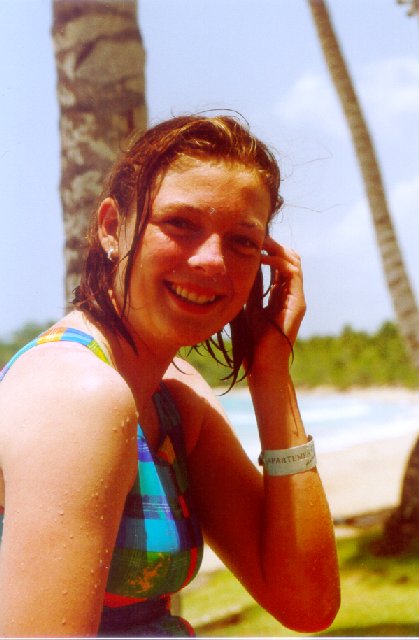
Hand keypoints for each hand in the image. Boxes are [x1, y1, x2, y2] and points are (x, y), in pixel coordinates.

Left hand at [246, 236, 305, 370]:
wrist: (263, 363)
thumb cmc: (252, 341)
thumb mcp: (248, 307)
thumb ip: (250, 289)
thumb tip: (240, 268)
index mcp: (279, 294)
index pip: (278, 263)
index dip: (268, 249)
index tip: (250, 241)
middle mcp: (291, 294)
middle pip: (289, 258)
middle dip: (274, 245)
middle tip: (256, 237)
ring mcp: (296, 298)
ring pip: (294, 262)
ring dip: (277, 249)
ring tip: (259, 243)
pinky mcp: (298, 303)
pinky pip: (293, 273)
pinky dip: (279, 261)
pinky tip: (262, 258)